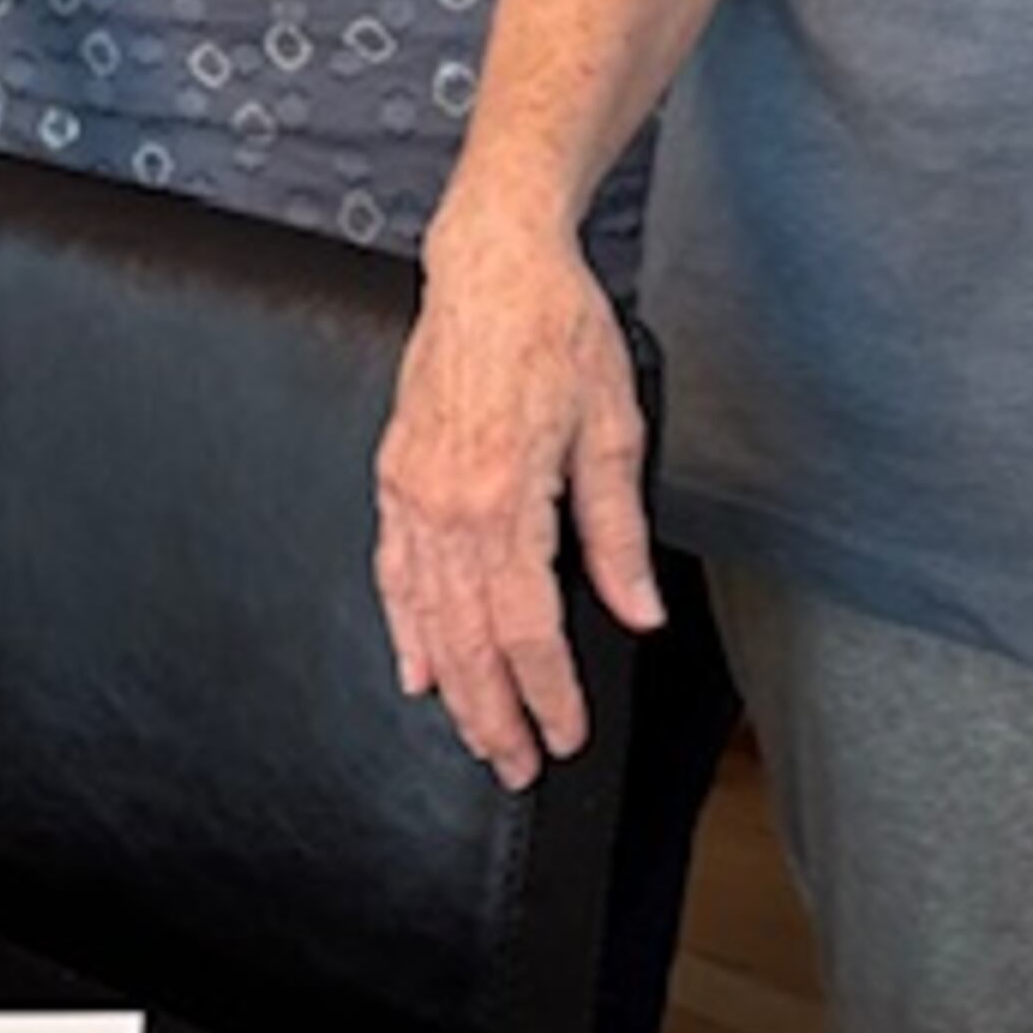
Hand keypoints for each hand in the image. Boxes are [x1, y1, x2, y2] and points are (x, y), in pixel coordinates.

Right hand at [372, 209, 666, 788]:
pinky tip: (415, 666)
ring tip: (477, 735)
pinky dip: (403, 626)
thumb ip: (618, 531)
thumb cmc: (558, 330)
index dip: (549, 692)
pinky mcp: (395, 473)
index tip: (567, 735)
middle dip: (496, 713)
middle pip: (469, 639)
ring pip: (426, 616)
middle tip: (519, 768)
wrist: (491, 263)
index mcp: (506, 497)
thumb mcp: (614, 427)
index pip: (528, 628)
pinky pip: (394, 570)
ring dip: (452, 686)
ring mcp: (412, 490)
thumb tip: (638, 613)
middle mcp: (448, 504)